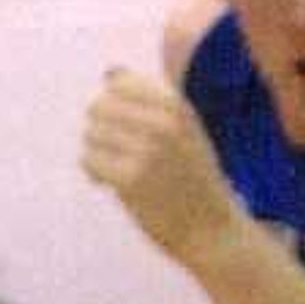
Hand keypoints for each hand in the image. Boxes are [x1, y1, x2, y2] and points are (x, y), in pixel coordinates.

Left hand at [80, 69, 245, 271]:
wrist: (215, 231)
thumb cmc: (196, 180)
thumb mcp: (186, 131)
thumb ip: (151, 102)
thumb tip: (111, 72)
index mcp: (178, 107)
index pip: (118, 83)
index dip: (116, 106)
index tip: (131, 129)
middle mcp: (163, 124)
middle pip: (98, 107)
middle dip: (103, 130)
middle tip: (123, 154)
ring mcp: (146, 151)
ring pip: (91, 134)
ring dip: (100, 153)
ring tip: (125, 170)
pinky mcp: (129, 178)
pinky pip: (89, 160)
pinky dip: (97, 174)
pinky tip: (115, 185)